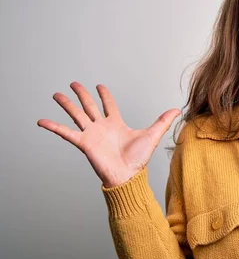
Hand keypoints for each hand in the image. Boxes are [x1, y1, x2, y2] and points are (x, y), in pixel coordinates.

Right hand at [37, 82, 180, 187]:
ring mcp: (91, 134)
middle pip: (89, 106)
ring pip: (76, 114)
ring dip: (66, 104)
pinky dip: (54, 126)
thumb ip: (162, 121)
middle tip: (73, 83)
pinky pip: (66, 132)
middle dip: (81, 94)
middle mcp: (101, 127)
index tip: (99, 86)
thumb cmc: (138, 160)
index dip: (104, 94)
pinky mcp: (83, 143)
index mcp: (116, 124)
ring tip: (56, 94)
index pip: (108, 105)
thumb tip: (177, 110)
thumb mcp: (152, 135)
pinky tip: (41, 121)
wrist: (127, 175)